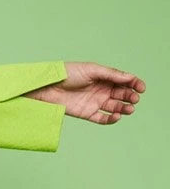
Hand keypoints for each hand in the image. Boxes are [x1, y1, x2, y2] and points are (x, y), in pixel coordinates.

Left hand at [26, 62, 145, 123]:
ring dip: (124, 108)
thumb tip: (129, 77)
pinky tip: (117, 117)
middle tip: (134, 99)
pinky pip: (102, 118)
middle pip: (121, 94)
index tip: (141, 87)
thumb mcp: (91, 69)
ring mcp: (95, 102)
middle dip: (130, 96)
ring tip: (129, 109)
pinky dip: (111, 119)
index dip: (134, 84)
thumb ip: (111, 74)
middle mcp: (101, 90)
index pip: (123, 81)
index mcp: (104, 77)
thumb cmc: (68, 74)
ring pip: (115, 107)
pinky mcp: (87, 113)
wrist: (48, 87)